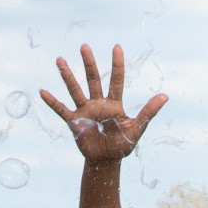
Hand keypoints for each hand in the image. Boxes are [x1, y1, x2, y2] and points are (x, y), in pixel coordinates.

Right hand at [40, 44, 167, 161]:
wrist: (107, 161)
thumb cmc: (123, 144)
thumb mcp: (137, 128)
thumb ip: (148, 112)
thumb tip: (165, 96)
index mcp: (114, 104)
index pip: (116, 80)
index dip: (117, 64)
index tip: (117, 47)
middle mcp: (98, 104)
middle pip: (93, 80)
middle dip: (89, 64)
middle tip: (84, 47)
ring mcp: (85, 111)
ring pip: (75, 90)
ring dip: (67, 76)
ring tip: (60, 60)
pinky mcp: (74, 122)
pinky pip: (61, 110)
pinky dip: (52, 102)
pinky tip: (42, 91)